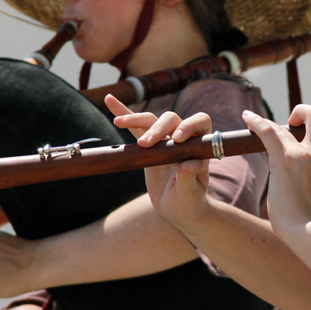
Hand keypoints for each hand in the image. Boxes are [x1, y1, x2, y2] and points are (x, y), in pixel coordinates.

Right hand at [106, 94, 211, 227]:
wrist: (178, 209)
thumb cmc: (189, 202)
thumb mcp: (190, 194)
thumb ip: (190, 179)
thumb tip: (193, 164)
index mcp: (199, 146)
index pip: (200, 123)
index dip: (190, 125)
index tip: (178, 139)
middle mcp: (182, 139)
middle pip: (171, 119)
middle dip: (157, 129)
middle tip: (145, 144)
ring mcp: (164, 140)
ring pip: (151, 120)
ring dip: (135, 119)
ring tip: (119, 123)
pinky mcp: (148, 146)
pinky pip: (135, 127)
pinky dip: (123, 113)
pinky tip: (110, 101)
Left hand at [242, 105, 310, 236]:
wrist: (309, 232)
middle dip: (307, 111)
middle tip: (295, 122)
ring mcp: (304, 154)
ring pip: (301, 117)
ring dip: (289, 114)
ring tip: (273, 122)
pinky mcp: (284, 160)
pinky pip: (268, 130)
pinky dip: (256, 121)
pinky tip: (247, 117)